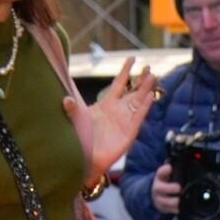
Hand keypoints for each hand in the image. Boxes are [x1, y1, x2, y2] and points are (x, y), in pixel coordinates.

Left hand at [70, 57, 158, 178]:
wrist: (86, 160)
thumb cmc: (80, 140)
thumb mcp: (75, 120)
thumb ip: (72, 108)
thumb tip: (65, 99)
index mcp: (106, 105)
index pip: (118, 84)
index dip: (125, 71)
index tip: (132, 59)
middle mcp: (118, 111)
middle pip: (132, 91)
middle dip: (141, 79)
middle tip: (148, 67)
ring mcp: (125, 121)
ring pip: (138, 102)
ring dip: (145, 90)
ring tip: (153, 77)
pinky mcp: (129, 132)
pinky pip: (139, 116)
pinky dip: (145, 106)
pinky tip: (150, 96)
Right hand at [151, 163, 181, 216]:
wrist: (155, 195)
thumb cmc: (165, 182)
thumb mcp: (167, 174)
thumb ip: (173, 167)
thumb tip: (181, 158)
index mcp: (159, 178)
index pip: (160, 172)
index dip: (164, 170)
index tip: (169, 168)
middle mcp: (157, 188)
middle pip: (159, 188)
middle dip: (169, 188)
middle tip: (178, 187)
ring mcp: (159, 199)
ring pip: (164, 201)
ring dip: (173, 202)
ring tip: (181, 201)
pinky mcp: (163, 208)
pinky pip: (168, 210)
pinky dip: (175, 210)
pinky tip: (181, 208)